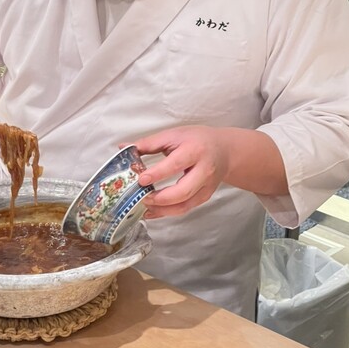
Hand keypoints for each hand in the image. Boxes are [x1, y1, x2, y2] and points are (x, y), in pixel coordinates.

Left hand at [131, 125, 286, 218]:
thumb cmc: (197, 140)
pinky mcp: (204, 197)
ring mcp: (206, 186)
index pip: (175, 165)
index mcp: (195, 150)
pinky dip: (167, 212)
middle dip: (160, 198)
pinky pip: (185, 209)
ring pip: (184, 205)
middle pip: (183, 191)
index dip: (157, 174)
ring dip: (162, 209)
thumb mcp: (175, 135)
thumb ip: (149, 143)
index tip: (141, 179)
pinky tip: (153, 211)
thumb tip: (124, 148)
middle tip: (141, 197)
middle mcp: (204, 170)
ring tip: (143, 206)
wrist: (224, 150)